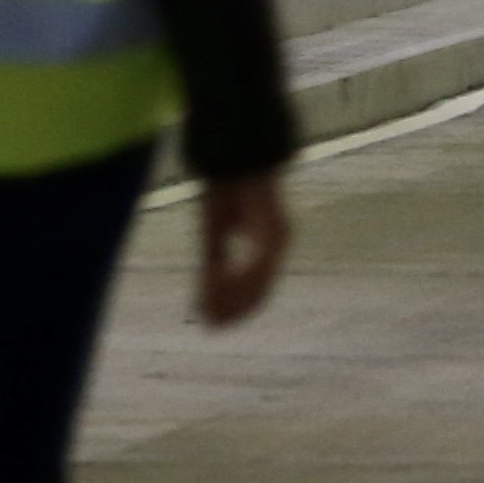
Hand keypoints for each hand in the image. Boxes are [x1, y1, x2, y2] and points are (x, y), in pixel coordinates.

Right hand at [193, 173, 290, 327]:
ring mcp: (279, 239)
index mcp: (266, 248)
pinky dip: (234, 278)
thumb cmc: (225, 191)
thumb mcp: (213, 234)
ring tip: (208, 312)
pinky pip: (255, 265)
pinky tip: (213, 285)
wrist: (232, 156)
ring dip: (231, 299)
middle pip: (259, 293)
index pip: (255, 289)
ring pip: (258, 283)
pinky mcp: (273, 230)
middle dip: (233, 311)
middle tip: (209, 326)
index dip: (233, 309)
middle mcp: (278, 246)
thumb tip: (204, 297)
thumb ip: (212, 264)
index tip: (212, 325)